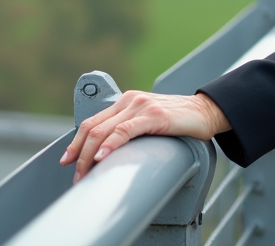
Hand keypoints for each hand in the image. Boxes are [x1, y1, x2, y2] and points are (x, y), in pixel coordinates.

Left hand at [59, 91, 230, 182]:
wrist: (206, 111)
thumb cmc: (178, 120)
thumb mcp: (147, 120)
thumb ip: (129, 128)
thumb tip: (108, 152)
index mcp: (125, 101)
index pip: (92, 122)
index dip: (76, 143)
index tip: (68, 161)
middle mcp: (130, 100)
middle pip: (93, 127)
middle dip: (79, 154)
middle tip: (77, 175)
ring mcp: (141, 106)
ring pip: (104, 130)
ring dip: (90, 155)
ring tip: (86, 172)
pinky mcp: (154, 115)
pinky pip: (126, 130)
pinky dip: (111, 144)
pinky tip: (104, 156)